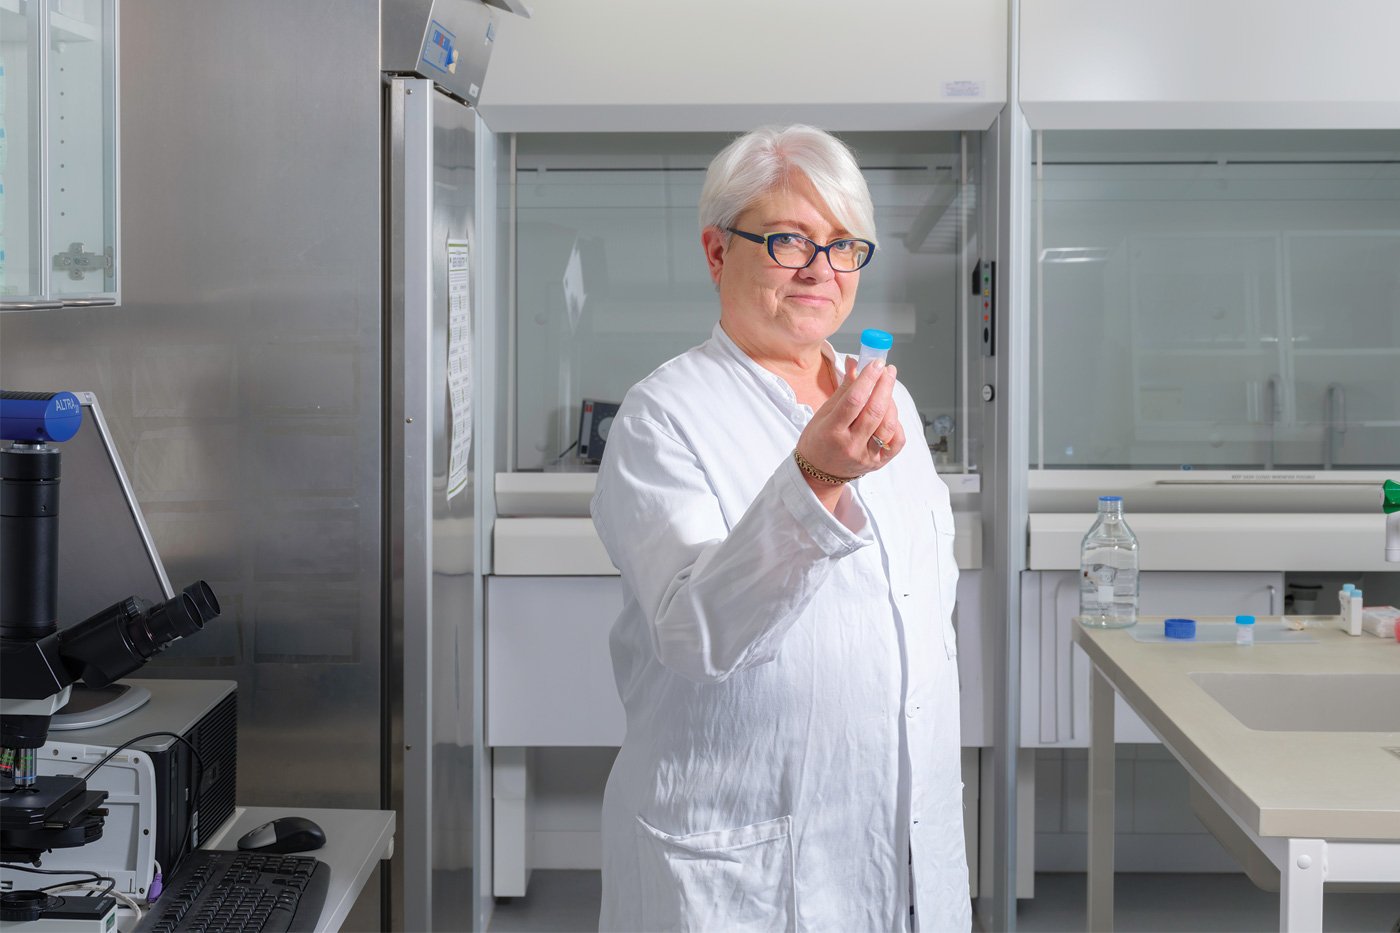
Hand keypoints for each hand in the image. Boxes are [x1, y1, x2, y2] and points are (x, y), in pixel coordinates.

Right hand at [795, 357, 904, 484]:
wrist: (818, 472)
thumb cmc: (818, 440)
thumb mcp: (823, 413)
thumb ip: (844, 389)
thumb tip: (855, 362)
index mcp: (832, 431)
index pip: (854, 400)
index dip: (868, 379)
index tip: (876, 363)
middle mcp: (850, 445)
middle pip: (874, 411)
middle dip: (884, 385)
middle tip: (888, 370)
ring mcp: (866, 456)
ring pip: (888, 425)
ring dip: (891, 402)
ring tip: (887, 391)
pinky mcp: (878, 463)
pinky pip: (896, 442)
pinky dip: (897, 424)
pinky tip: (890, 414)